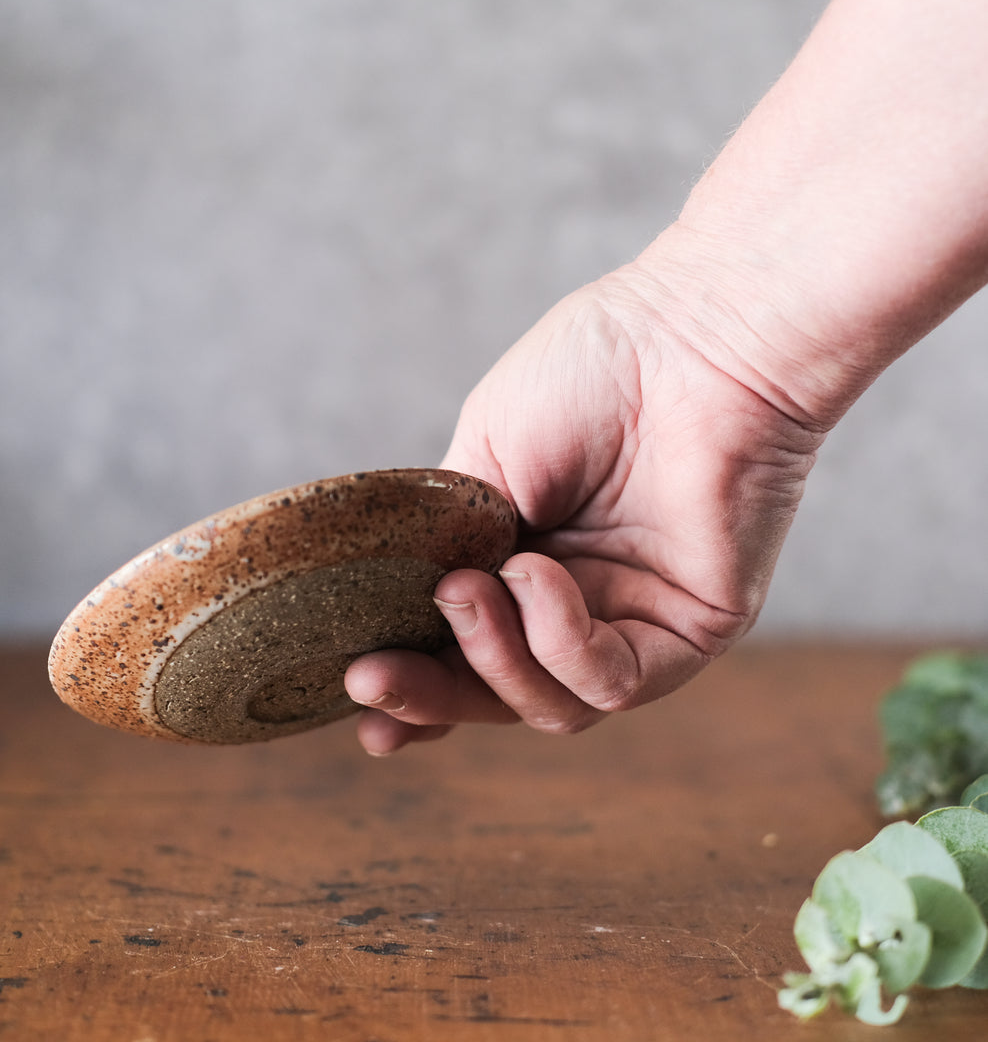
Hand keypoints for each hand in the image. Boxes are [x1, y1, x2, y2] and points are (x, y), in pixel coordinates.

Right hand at [344, 259, 825, 753]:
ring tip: (468, 587)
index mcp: (527, 563)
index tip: (352, 691)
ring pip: (552, 705)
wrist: (687, 336)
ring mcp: (633, 622)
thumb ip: (446, 542)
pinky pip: (612, 680)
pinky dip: (558, 641)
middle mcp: (580, 603)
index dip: (413, 687)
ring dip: (492, 658)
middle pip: (499, 694)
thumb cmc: (590, 374)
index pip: (466, 651)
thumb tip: (410, 608)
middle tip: (369, 678)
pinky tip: (536, 575)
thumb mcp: (482, 461)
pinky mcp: (689, 632)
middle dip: (430, 696)